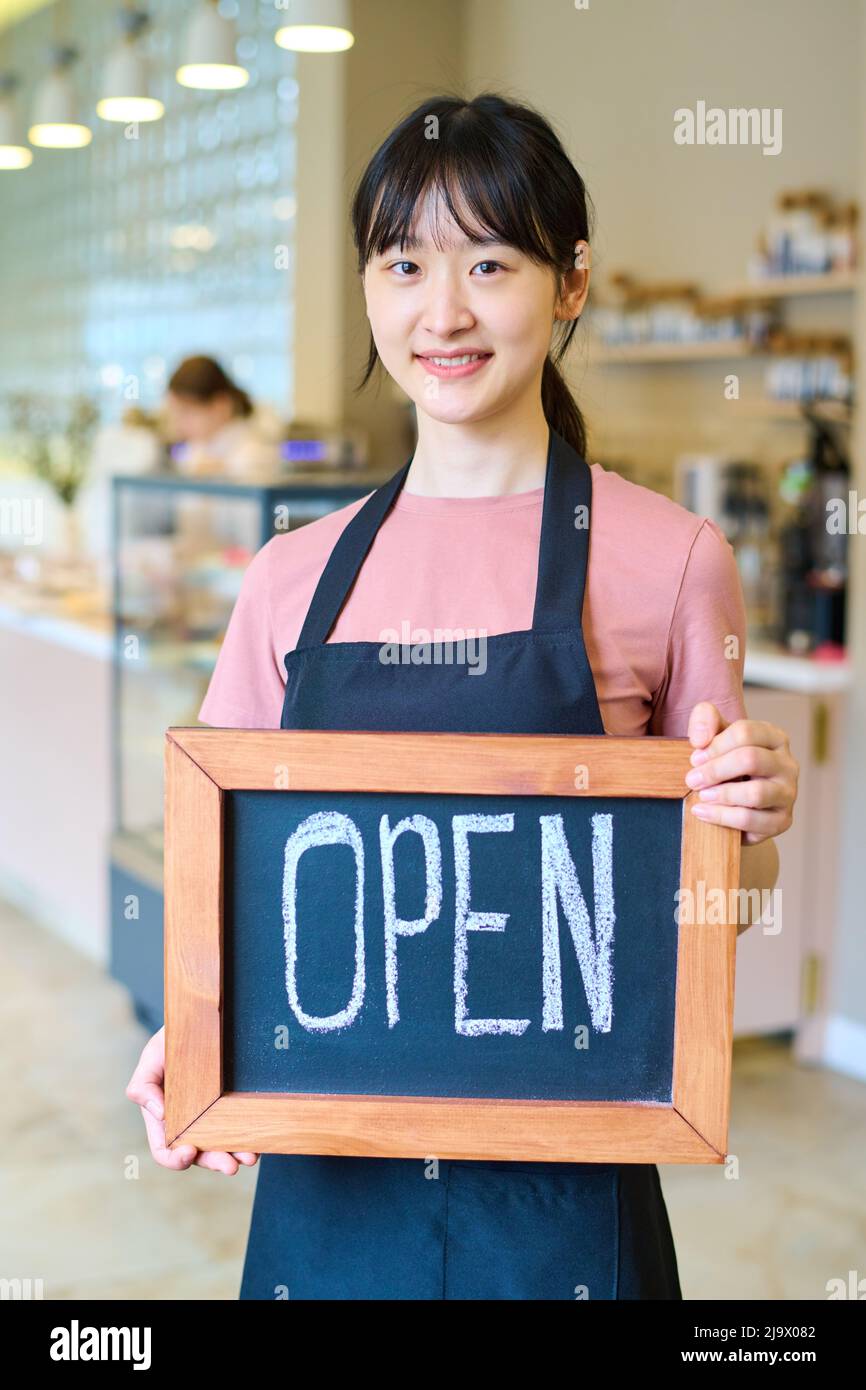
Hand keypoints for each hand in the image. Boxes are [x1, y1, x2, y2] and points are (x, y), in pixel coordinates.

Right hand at [125, 1026, 258, 1174]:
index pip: (165, 1150)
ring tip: (250, 1156)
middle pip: (199, 1156)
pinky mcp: (232, 1107)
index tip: (189, 1152)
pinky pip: (241, 1129)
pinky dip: (250, 1138)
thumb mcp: (151, 1057)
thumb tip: (158, 1114)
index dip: (175, 1159)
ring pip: (223, 1147)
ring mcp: (212, 1118)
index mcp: (164, 1119)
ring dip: (236, 1155)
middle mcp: (188, 1124)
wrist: (201, 1020)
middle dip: (215, 1162)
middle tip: (232, 1166)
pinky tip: (260, 1141)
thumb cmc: (172, 1040)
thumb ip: (143, 1086)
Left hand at [684, 701, 798, 845]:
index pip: (745, 732)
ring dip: (722, 794)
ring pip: (755, 792)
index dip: (715, 745)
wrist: (738, 806)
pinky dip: (722, 816)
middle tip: (692, 779)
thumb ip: (705, 721)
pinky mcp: (781, 821)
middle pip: (750, 759)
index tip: (695, 758)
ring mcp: (788, 793)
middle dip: (715, 770)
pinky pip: (751, 819)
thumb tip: (700, 739)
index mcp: (774, 738)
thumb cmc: (728, 765)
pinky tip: (703, 812)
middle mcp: (787, 764)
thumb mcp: (717, 738)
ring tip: (701, 796)